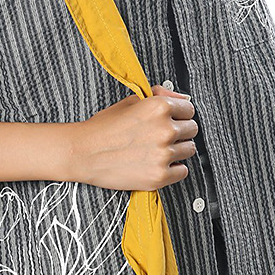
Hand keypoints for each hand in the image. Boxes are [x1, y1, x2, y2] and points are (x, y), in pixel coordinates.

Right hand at [73, 85, 197, 191]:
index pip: (189, 110)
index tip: (172, 121)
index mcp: (159, 107)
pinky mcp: (159, 176)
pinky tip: (156, 164)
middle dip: (180, 132)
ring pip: (189, 150)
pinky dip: (173, 170)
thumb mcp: (130, 102)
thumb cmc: (103, 128)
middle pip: (192, 130)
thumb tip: (180, 99)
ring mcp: (163, 154)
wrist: (82, 153)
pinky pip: (183, 171)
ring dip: (177, 150)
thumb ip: (159, 97)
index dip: (180, 115)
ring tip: (156, 150)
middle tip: (161, 137)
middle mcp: (165, 130)